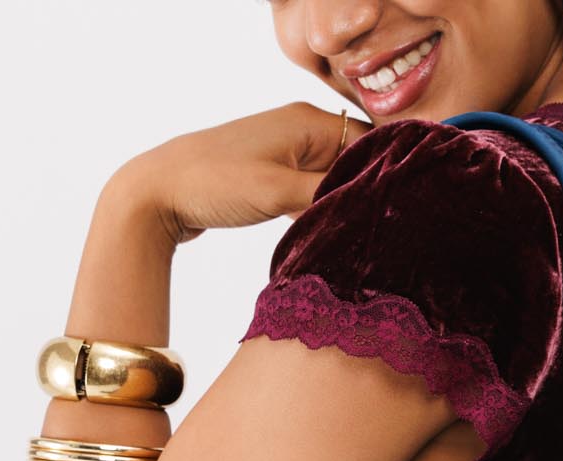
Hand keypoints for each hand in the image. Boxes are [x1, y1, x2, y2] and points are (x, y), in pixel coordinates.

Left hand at [112, 101, 373, 246]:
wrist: (156, 193)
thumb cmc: (214, 184)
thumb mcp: (280, 192)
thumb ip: (331, 196)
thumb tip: (375, 203)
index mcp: (308, 122)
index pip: (371, 143)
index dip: (390, 174)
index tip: (406, 206)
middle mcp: (300, 131)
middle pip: (355, 163)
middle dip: (368, 193)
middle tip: (384, 228)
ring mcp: (285, 155)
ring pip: (333, 181)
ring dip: (342, 206)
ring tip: (360, 235)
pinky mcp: (272, 178)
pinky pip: (311, 194)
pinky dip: (320, 212)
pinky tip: (327, 235)